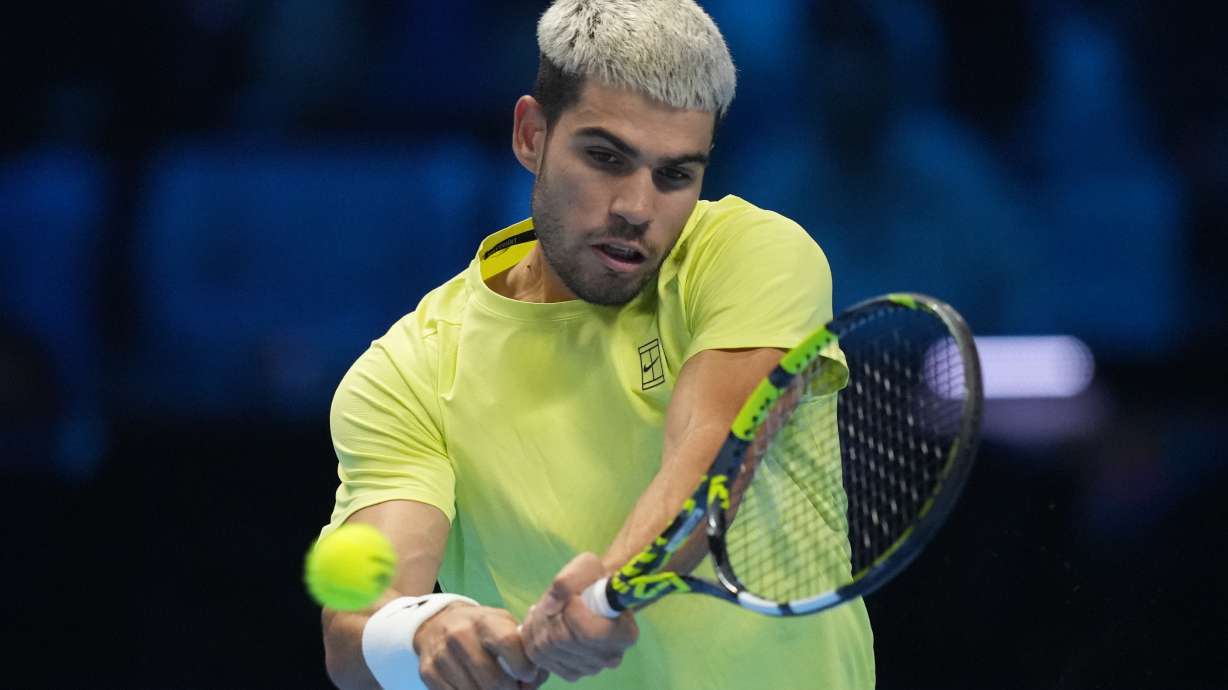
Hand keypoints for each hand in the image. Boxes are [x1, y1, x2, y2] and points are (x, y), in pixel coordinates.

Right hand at [413, 603, 547, 689]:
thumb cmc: (481, 629)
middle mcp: (460, 634)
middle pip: (493, 680)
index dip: (523, 666)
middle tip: (514, 689)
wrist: (437, 623)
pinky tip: (477, 689)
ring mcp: (441, 654)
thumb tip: (534, 679)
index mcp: (484, 620)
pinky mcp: (428, 672)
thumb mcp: (504, 626)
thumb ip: (524, 649)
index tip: (528, 675)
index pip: (507, 643)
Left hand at [521, 553, 638, 681]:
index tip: (573, 596)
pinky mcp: (572, 672)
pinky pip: (540, 659)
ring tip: (549, 610)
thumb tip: (549, 608)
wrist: (594, 595)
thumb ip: (569, 580)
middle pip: (562, 641)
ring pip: (547, 650)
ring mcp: (590, 668)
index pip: (587, 633)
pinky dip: (535, 638)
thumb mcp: (587, 565)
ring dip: (540, 625)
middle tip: (555, 601)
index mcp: (624, 634)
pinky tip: (545, 624)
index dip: (571, 611)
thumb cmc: (595, 579)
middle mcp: (610, 657)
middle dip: (551, 615)